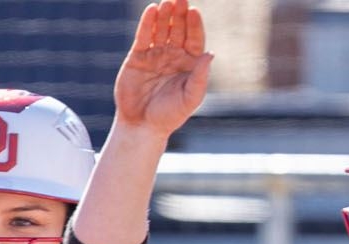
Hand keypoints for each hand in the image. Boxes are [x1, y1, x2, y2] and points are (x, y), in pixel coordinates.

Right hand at [116, 0, 212, 137]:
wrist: (142, 126)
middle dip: (180, 15)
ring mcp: (156, 55)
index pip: (194, 39)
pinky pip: (144, 36)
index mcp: (189, 65)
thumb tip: (211, 54)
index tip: (194, 11)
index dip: (194, 25)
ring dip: (164, 16)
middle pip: (178, 30)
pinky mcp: (138, 57)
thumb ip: (200, 78)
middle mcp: (174, 56)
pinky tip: (151, 10)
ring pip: (161, 30)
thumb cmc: (169, 116)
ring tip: (167, 2)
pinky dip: (147, 23)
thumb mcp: (189, 99)